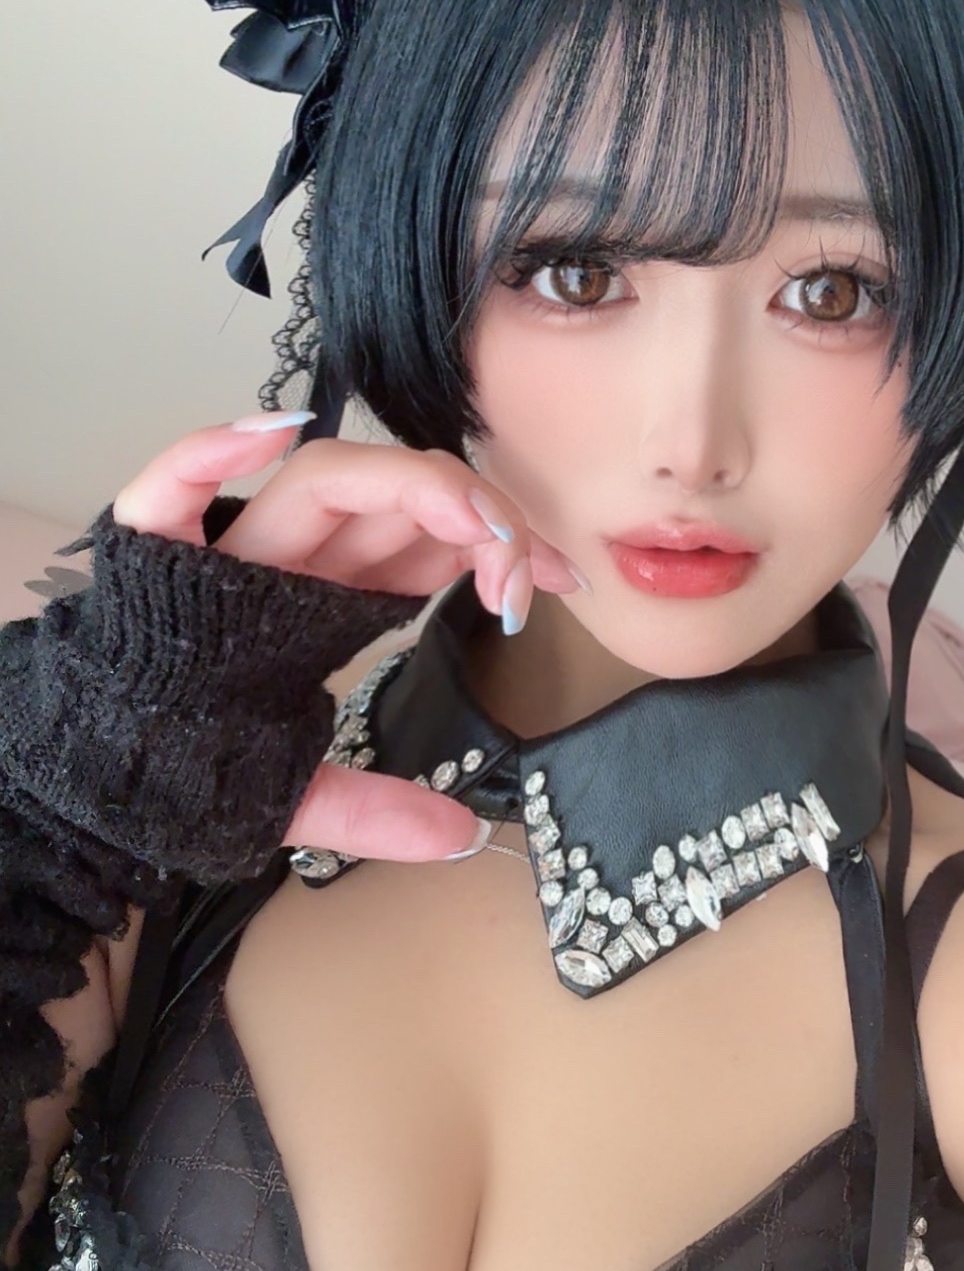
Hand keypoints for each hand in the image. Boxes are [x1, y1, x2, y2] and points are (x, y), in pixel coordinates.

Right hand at [111, 415, 582, 863]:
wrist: (97, 774)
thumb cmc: (190, 764)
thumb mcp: (298, 794)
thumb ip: (377, 813)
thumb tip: (462, 839)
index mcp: (322, 602)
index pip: (425, 544)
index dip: (499, 545)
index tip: (559, 580)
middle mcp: (284, 562)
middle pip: (390, 498)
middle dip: (476, 515)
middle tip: (532, 564)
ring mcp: (220, 552)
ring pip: (320, 482)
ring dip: (408, 485)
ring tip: (476, 522)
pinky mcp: (147, 553)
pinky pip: (167, 487)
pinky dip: (207, 451)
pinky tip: (268, 432)